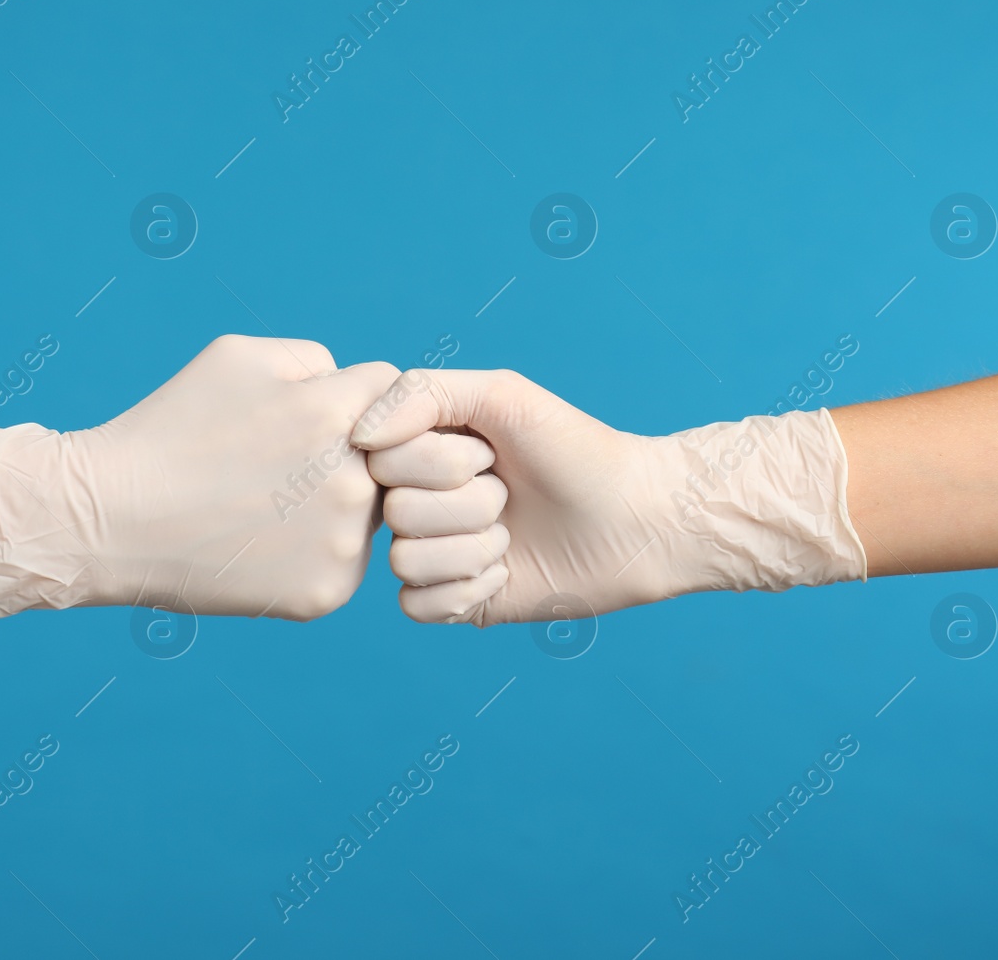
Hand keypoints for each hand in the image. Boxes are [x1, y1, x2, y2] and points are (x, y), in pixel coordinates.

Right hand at [0, 335, 398, 620]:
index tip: (321, 420)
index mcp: (336, 411)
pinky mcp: (327, 591)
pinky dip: (314, 552)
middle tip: (293, 468)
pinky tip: (261, 546)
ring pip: (374, 512)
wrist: (110, 520)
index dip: (359, 402)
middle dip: (359, 455)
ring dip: (339, 505)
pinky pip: (346, 560)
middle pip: (397, 457)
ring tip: (266, 506)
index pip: (398, 394)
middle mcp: (354, 478)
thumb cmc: (170, 428)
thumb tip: (355, 384)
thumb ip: (316, 360)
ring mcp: (344, 542)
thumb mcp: (240, 357)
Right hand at [350, 369, 864, 626]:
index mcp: (420, 447)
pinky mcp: (453, 601)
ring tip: (511, 535)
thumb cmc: (577, 449)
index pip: (379, 459)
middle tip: (510, 495)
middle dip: (468, 505)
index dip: (439, 462)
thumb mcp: (503, 395)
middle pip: (395, 513)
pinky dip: (468, 590)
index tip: (490, 452)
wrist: (638, 520)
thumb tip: (359, 436)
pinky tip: (506, 573)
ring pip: (405, 562)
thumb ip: (423, 392)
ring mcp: (434, 551)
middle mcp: (418, 498)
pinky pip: (418, 605)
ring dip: (473, 549)